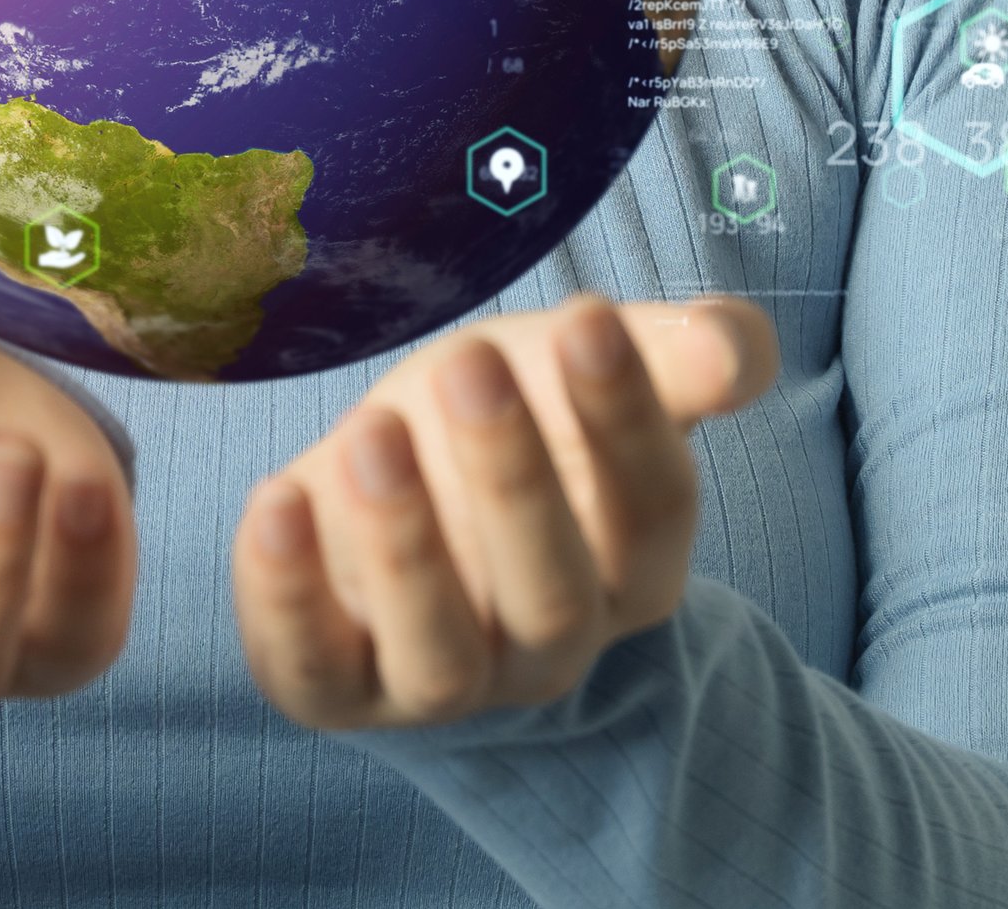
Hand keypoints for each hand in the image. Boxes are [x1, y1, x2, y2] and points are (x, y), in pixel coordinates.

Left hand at [234, 292, 774, 729]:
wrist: (391, 506)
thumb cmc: (505, 426)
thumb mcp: (578, 371)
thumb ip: (673, 354)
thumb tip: (732, 348)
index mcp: (631, 570)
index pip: (653, 508)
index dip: (627, 417)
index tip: (588, 320)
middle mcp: (547, 646)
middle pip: (553, 590)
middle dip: (514, 478)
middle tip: (468, 363)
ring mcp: (438, 680)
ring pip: (438, 647)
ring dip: (405, 545)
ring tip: (371, 431)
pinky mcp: (330, 686)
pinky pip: (312, 667)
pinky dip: (287, 596)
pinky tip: (275, 501)